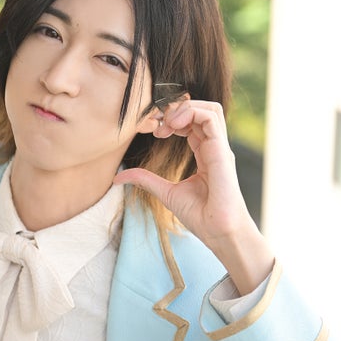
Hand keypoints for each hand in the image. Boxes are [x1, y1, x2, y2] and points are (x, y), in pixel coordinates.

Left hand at [114, 97, 273, 293]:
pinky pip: (210, 118)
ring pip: (209, 109)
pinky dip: (190, 113)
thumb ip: (145, 179)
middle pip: (201, 110)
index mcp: (205, 154)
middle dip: (176, 109)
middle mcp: (214, 147)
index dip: (172, 119)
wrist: (218, 232)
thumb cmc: (200, 215)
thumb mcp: (165, 192)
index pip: (193, 122)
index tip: (154, 130)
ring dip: (184, 108)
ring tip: (165, 124)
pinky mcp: (221, 151)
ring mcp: (219, 148)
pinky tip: (172, 127)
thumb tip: (118, 177)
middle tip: (156, 123)